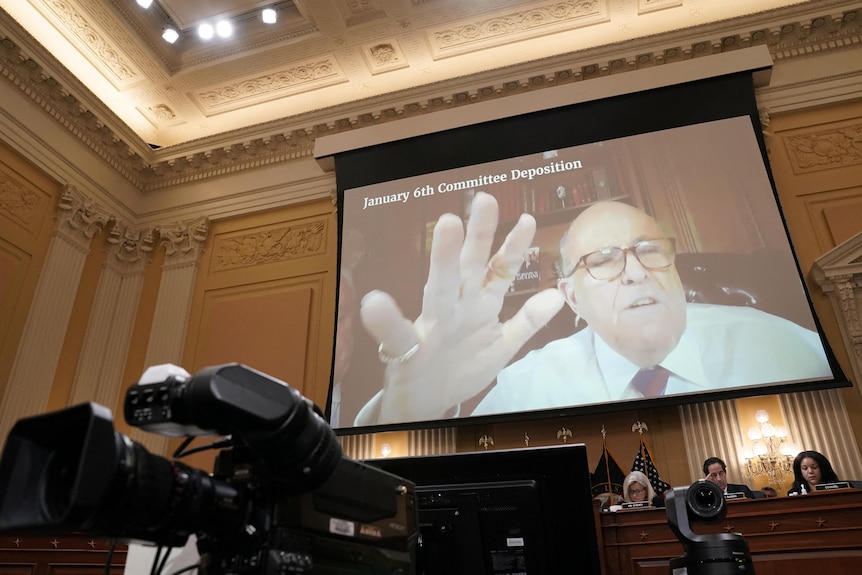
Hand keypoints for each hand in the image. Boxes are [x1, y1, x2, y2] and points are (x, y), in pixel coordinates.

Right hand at [358, 192, 564, 423]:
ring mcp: (431, 325)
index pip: (498, 270)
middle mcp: (455, 306)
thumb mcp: (501, 346)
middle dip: (479, 234)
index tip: (527, 219)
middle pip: (469, 266)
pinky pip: (396, 334)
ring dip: (443, 257)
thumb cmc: (461, 367)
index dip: (512, 247)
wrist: (426, 402)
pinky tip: (374, 304)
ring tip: (447, 224)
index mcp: (478, 306)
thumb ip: (526, 321)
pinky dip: (385, 320)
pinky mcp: (405, 350)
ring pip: (439, 287)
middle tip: (486, 200)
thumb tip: (556, 295)